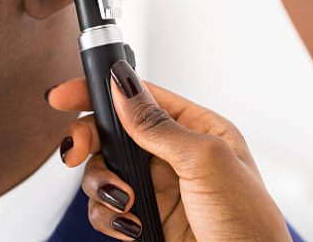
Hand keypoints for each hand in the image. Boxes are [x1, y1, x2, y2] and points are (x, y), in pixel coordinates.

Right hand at [47, 61, 290, 241]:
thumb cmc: (248, 226)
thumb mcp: (206, 162)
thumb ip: (159, 125)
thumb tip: (123, 87)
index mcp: (195, 128)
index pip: (141, 96)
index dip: (101, 91)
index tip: (64, 95)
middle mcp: (173, 153)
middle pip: (114, 131)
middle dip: (90, 140)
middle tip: (75, 152)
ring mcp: (156, 185)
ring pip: (104, 168)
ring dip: (104, 184)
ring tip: (125, 201)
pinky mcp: (144, 215)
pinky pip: (106, 205)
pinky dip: (109, 215)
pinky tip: (132, 225)